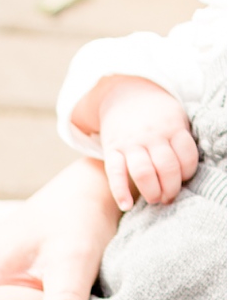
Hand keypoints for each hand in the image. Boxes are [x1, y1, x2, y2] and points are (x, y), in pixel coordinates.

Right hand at [92, 75, 198, 211]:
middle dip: (170, 189)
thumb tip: (184, 174)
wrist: (124, 94)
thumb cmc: (155, 115)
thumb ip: (181, 140)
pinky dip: (120, 192)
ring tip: (154, 199)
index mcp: (172, 127)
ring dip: (151, 192)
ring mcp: (131, 143)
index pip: (187, 156)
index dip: (188, 173)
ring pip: (143, 172)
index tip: (183, 178)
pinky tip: (126, 205)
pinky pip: (115, 173)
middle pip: (167, 168)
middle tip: (168, 196)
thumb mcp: (174, 117)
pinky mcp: (112, 149)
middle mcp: (152, 135)